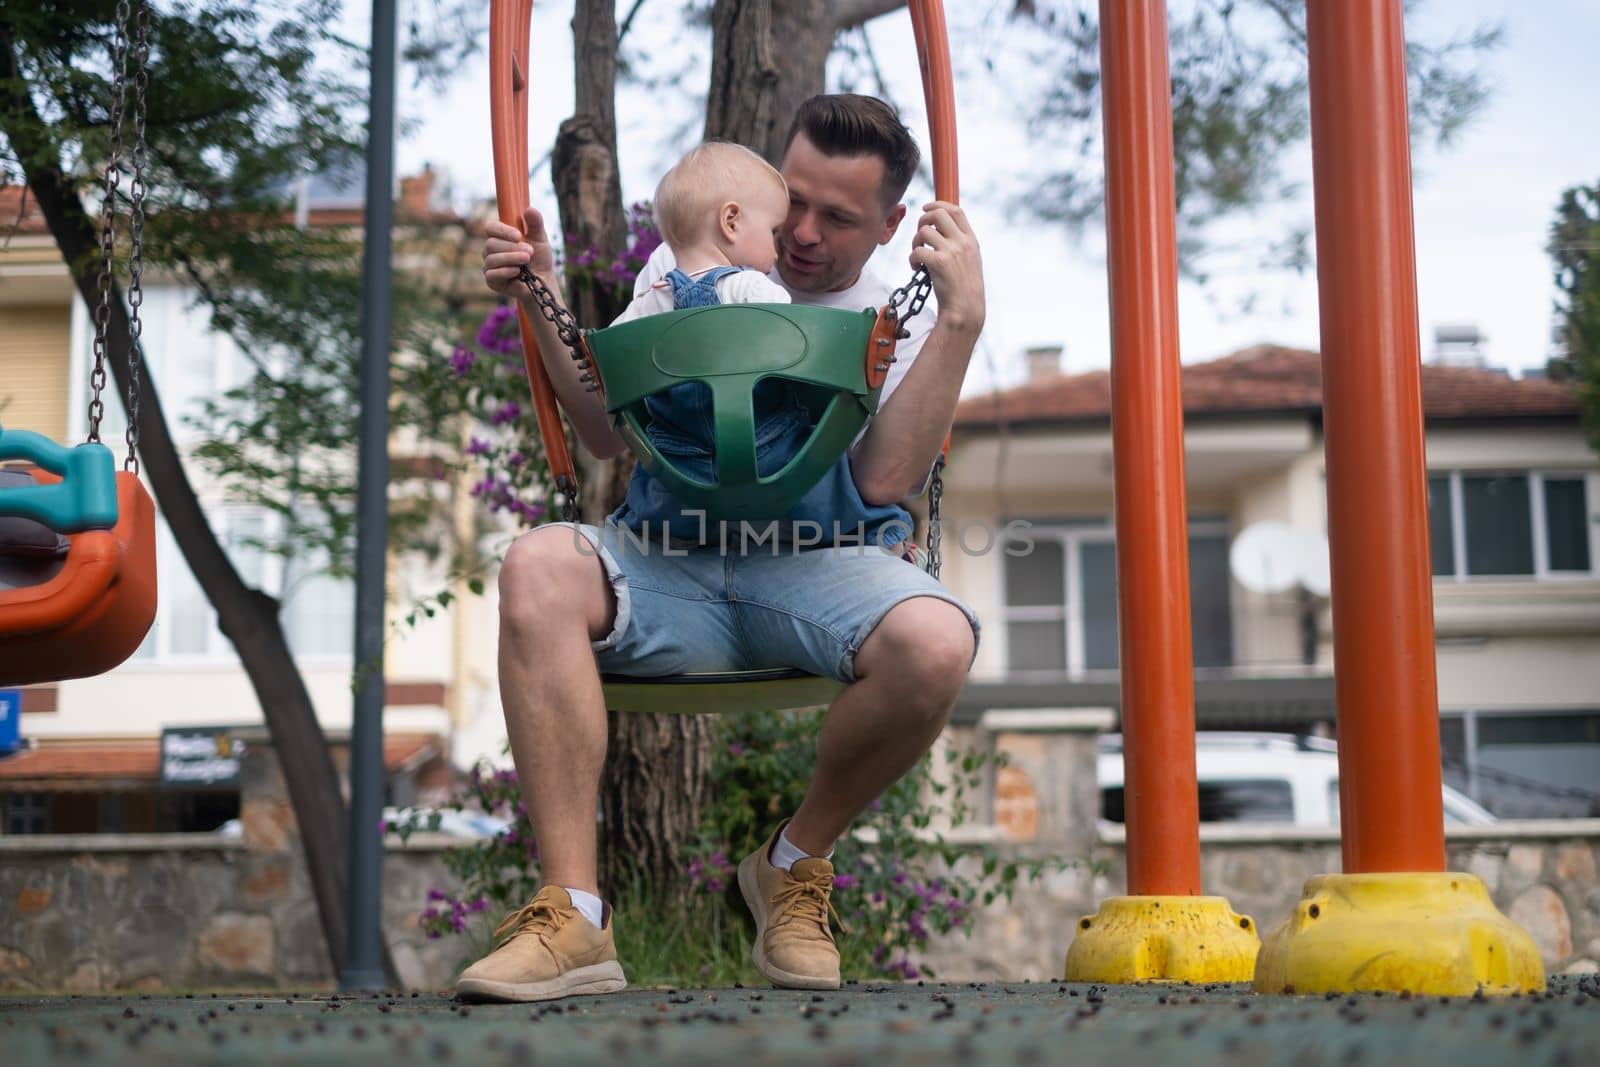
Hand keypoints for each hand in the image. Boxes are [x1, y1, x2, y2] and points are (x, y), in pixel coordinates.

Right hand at [482, 206, 557, 296]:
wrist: (543, 281)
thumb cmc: (539, 258)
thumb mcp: (540, 238)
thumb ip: (535, 223)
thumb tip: (529, 209)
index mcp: (499, 237)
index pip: (490, 228)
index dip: (502, 230)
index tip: (518, 235)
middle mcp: (490, 250)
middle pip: (491, 244)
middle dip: (512, 248)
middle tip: (530, 252)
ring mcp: (489, 265)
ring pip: (491, 258)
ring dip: (512, 258)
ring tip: (527, 260)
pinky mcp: (491, 281)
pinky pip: (491, 274)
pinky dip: (506, 272)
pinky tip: (517, 272)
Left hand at [908, 200, 984, 333]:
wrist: (965, 310)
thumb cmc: (964, 289)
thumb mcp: (969, 261)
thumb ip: (958, 244)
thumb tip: (938, 230)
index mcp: (971, 240)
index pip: (956, 210)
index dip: (938, 205)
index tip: (926, 208)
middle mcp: (962, 242)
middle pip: (938, 214)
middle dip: (922, 220)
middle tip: (919, 236)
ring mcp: (951, 252)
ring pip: (924, 231)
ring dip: (915, 242)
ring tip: (918, 256)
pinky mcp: (938, 263)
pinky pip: (917, 251)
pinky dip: (912, 259)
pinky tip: (916, 269)